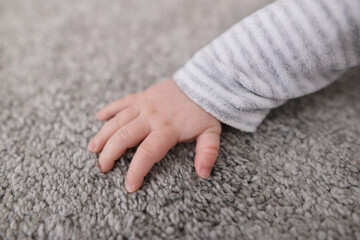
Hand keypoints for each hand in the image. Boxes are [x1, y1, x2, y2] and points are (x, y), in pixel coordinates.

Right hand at [88, 79, 221, 191]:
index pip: (147, 153)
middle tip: (103, 168)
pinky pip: (121, 102)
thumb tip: (203, 174)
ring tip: (93, 149)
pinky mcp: (141, 96)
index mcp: (167, 129)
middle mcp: (151, 117)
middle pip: (124, 137)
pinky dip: (109, 109)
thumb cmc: (204, 110)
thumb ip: (207, 153)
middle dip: (110, 155)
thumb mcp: (211, 133)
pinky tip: (98, 118)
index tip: (129, 187)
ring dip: (103, 135)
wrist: (201, 82)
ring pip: (118, 121)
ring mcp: (144, 105)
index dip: (136, 171)